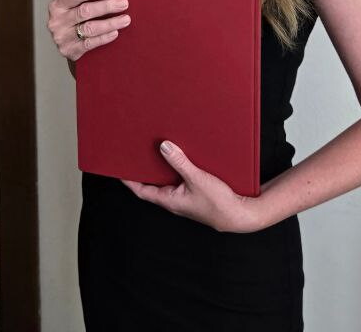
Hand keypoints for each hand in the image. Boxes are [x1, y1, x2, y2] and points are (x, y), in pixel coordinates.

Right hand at [46, 0, 130, 61]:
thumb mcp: (73, 6)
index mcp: (57, 5)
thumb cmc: (74, 20)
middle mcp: (57, 21)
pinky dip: (104, 37)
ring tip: (125, 19)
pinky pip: (91, 43)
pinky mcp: (70, 50)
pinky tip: (115, 32)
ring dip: (110, 23)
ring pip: (90, 28)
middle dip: (107, 6)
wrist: (66, 45)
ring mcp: (62, 37)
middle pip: (85, 11)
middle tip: (123, 3)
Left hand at [123, 141, 263, 233]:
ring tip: (157, 149)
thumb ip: (180, 163)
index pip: (141, 191)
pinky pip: (181, 178)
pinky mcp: (196, 192)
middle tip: (136, 152)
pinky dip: (177, 167)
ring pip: (168, 180)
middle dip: (145, 169)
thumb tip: (163, 147)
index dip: (129, 180)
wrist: (241, 214)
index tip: (119, 167)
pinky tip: (181, 155)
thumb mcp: (197, 180)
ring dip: (162, 166)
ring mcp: (185, 197)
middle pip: (153, 183)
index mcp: (169, 200)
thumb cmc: (219, 204)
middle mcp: (174, 200)